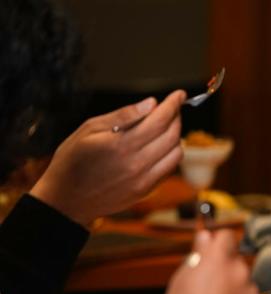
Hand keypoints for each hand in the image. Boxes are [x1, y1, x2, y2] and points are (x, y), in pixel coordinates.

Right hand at [30, 90, 186, 225]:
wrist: (67, 199)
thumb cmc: (73, 161)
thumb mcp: (89, 129)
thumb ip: (123, 115)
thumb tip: (151, 103)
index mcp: (122, 145)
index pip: (160, 120)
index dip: (173, 105)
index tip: (179, 94)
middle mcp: (137, 163)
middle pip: (172, 135)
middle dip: (176, 117)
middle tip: (171, 108)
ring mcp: (144, 180)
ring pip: (176, 153)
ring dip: (176, 136)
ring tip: (164, 127)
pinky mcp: (146, 190)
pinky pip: (170, 169)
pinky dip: (171, 154)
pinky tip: (159, 146)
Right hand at [163, 230, 258, 293]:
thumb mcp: (181, 279)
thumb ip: (198, 255)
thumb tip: (206, 237)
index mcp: (219, 259)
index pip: (226, 236)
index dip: (218, 242)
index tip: (210, 250)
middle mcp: (240, 272)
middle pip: (235, 261)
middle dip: (224, 268)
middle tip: (207, 285)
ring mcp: (250, 292)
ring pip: (243, 282)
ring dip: (233, 287)